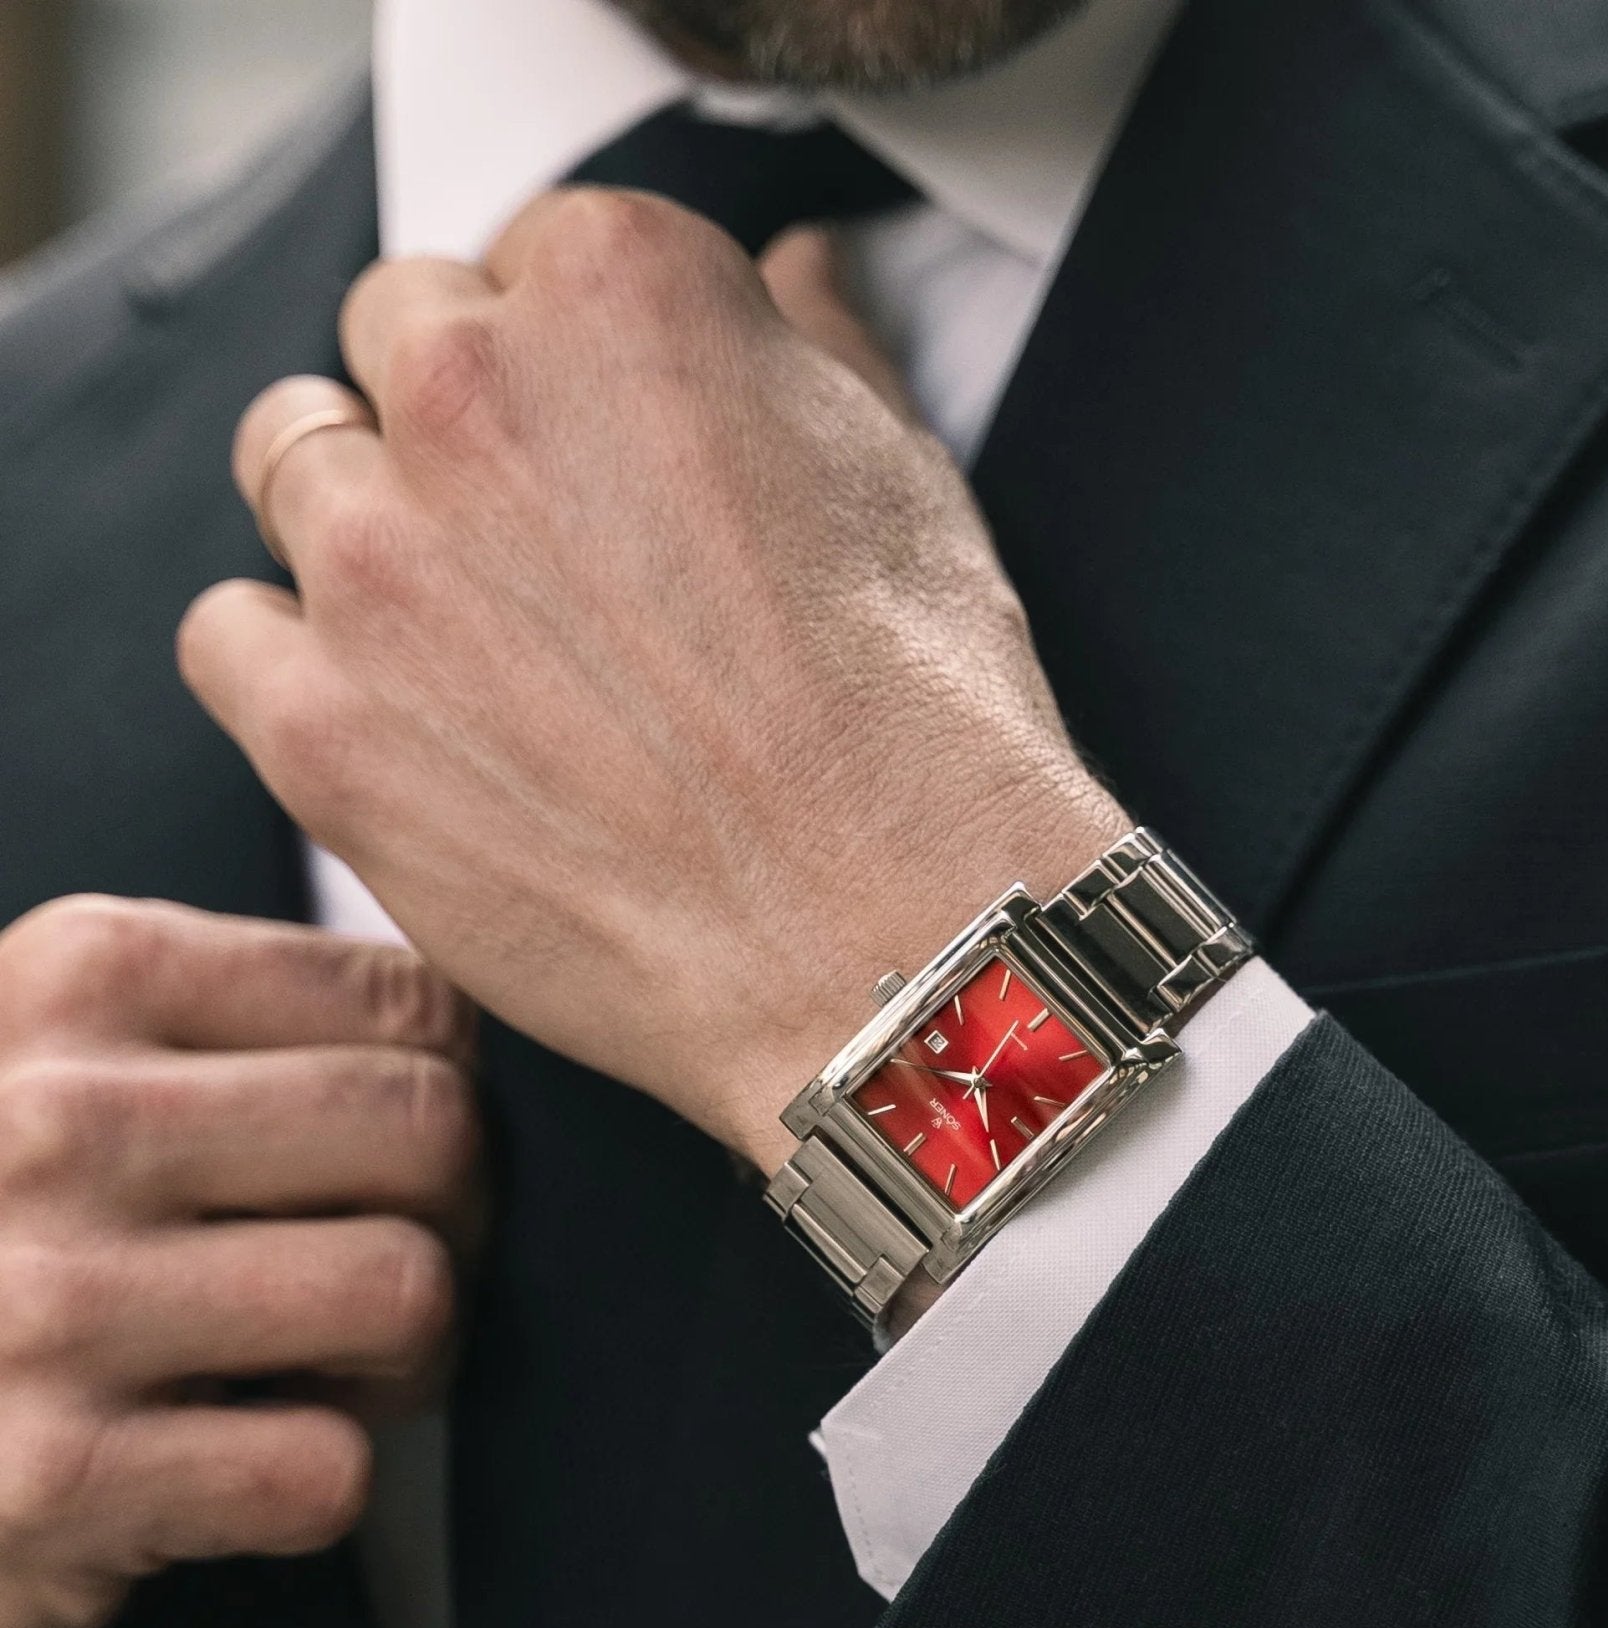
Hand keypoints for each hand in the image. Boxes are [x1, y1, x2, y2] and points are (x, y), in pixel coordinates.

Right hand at [0, 896, 480, 1627]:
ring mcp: (47, 1300)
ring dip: (405, 1358)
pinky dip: (316, 1484)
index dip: (456, 1096)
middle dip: (458, 1222)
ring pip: (408, 1294)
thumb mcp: (79, 1047)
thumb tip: (497, 1019)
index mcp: (86, 971)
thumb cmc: (11, 1217)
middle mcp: (56, 1121)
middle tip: (385, 1270)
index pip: (421, 1005)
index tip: (397, 1159)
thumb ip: (254, 1014)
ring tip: (319, 1367)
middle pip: (437, 1136)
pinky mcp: (54, 1476)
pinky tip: (233, 1463)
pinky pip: (326, 1469)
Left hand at [177, 198, 1127, 1175]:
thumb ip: (820, 352)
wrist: (895, 937)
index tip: (621, 448)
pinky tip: (402, 718)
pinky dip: (296, 663)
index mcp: (618, 293)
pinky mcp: (321, 721)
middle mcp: (469, 391)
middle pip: (396, 334)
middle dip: (464, 417)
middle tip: (555, 544)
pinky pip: (230, 634)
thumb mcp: (909, 487)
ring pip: (294, 462)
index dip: (583, 362)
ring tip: (479, 636)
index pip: (530, 258)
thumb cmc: (924, 723)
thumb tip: (801, 272)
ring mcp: (377, 559)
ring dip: (370, 521)